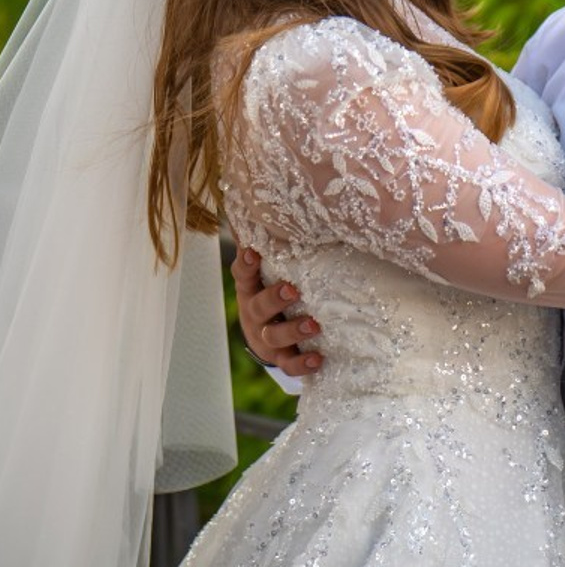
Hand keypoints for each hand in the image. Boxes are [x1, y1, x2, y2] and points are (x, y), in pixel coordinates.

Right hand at [231, 247, 324, 376]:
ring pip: (274, 336)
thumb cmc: (275, 289)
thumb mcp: (271, 268)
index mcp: (252, 287)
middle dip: (274, 298)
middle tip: (292, 289)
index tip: (253, 252)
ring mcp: (266, 337)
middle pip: (258, 306)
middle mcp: (255, 313)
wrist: (270, 336)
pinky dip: (303, 363)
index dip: (246, 264)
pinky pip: (289, 364)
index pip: (243, 274)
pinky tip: (319, 359)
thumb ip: (275, 241)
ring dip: (293, 330)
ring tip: (313, 324)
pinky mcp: (279, 358)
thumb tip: (277, 203)